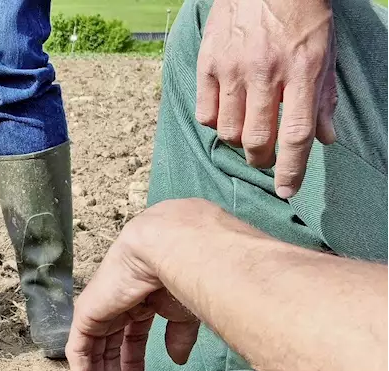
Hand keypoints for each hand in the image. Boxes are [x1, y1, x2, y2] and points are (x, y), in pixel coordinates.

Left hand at [67, 210, 202, 370]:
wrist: (171, 248)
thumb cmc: (186, 274)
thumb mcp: (184, 311)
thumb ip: (179, 335)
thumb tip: (177, 359)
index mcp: (140, 303)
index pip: (131, 342)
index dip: (133, 369)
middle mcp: (116, 307)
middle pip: (111, 352)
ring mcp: (99, 310)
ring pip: (94, 356)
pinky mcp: (85, 315)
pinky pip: (78, 353)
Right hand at [196, 0, 336, 198]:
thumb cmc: (301, 14)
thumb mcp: (325, 52)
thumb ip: (323, 98)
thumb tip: (327, 139)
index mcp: (302, 69)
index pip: (296, 133)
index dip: (291, 168)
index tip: (286, 190)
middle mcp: (266, 71)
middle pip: (258, 139)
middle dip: (262, 160)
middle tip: (265, 159)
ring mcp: (233, 68)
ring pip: (230, 130)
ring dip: (240, 141)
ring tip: (247, 132)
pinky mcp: (208, 63)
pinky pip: (206, 113)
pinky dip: (216, 122)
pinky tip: (227, 113)